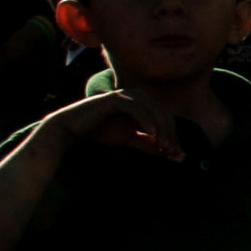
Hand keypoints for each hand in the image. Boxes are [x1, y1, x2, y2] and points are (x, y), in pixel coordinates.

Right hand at [44, 89, 186, 161]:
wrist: (73, 129)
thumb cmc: (101, 132)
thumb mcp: (131, 140)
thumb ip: (150, 145)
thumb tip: (174, 155)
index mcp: (144, 104)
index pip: (166, 118)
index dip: (174, 135)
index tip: (177, 154)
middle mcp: (137, 96)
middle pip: (163, 113)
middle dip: (170, 133)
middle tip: (171, 151)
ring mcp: (125, 95)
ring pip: (152, 109)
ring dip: (161, 127)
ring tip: (163, 146)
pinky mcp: (113, 99)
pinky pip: (135, 108)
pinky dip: (146, 120)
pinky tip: (152, 134)